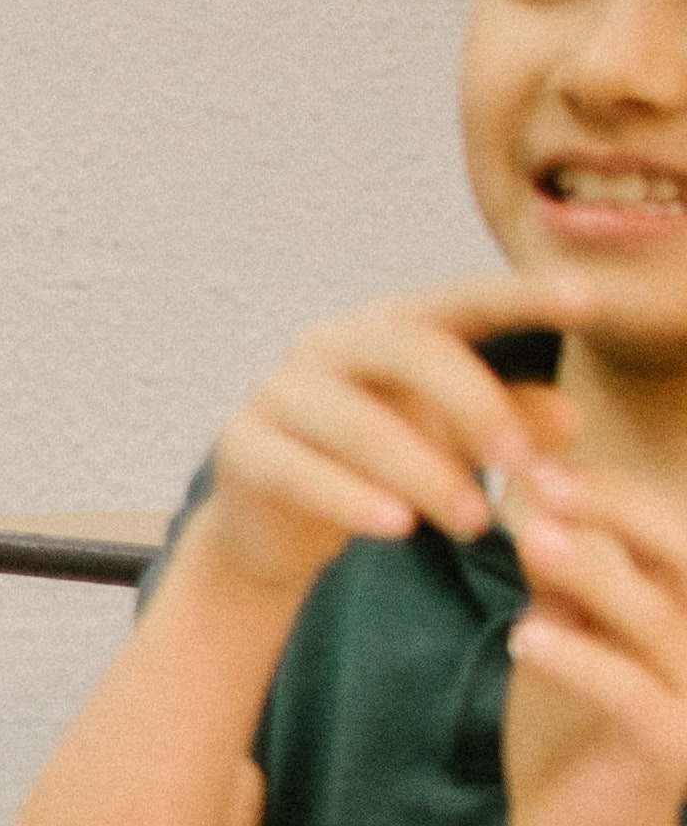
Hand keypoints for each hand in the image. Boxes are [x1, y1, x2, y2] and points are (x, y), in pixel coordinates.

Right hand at [185, 285, 572, 601]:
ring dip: (424, 474)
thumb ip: (510, 424)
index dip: (521, 295)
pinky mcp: (240, 450)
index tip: (586, 298)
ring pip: (359, 424)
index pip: (460, 301)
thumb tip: (572, 420)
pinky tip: (397, 529)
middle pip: (409, 350)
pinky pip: (300, 471)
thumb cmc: (374, 469)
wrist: (270, 526)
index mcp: (386, 327)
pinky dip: (352, 501)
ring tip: (474, 523)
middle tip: (519, 464)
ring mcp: (277, 394)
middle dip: (473, 405)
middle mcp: (327, 345)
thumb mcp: (453, 442)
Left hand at [503, 456, 686, 825]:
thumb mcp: (568, 634)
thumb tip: (534, 496)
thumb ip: (563, 577)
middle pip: (680, 560)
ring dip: (597, 578)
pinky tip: (526, 635)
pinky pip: (630, 696)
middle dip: (615, 515)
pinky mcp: (672, 751)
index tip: (539, 460)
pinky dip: (582, 662)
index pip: (667, 533)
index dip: (611, 492)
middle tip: (542, 482)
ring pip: (659, 622)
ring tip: (534, 540)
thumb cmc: (574, 726)